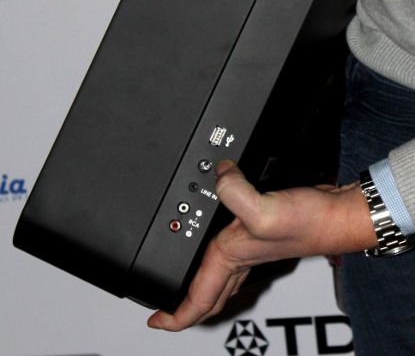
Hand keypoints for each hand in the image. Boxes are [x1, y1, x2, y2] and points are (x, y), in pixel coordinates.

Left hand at [147, 160, 376, 330]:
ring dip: (201, 281)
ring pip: (220, 274)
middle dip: (186, 305)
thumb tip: (217, 173)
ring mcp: (253, 246)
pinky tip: (220, 230)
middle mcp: (241, 256)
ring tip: (183, 276)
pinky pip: (233, 247)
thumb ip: (233, 192)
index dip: (173, 316)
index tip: (153, 321)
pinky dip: (218, 247)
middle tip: (165, 306)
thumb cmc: (309, 224)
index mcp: (232, 258)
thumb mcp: (264, 210)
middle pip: (207, 293)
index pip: (198, 301)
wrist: (338, 214)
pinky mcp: (263, 228)